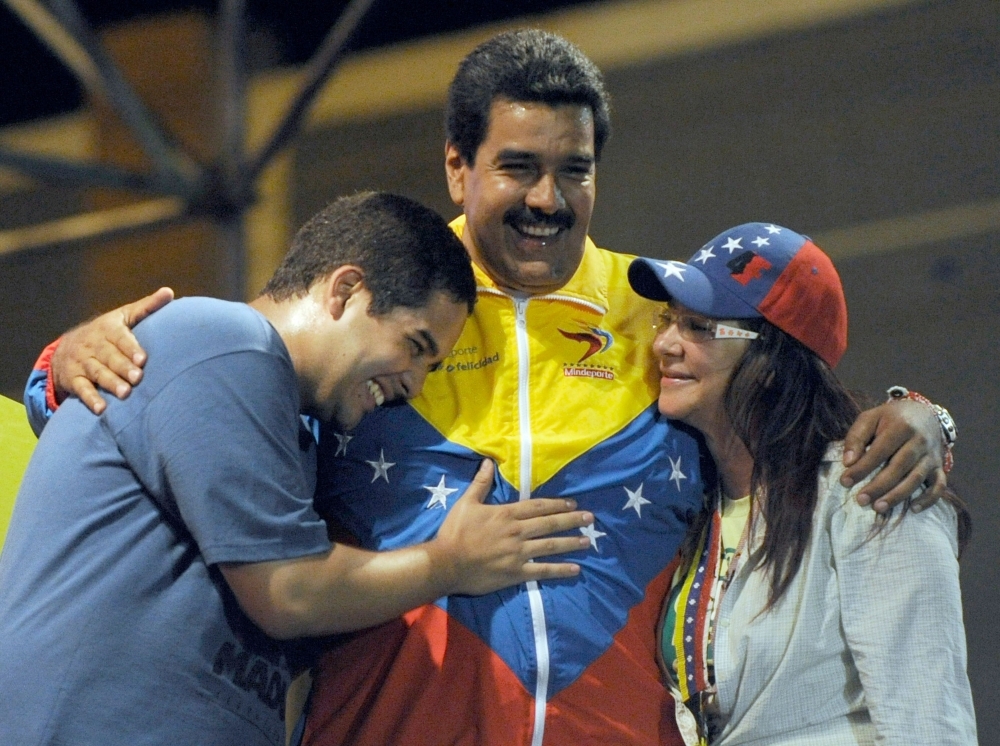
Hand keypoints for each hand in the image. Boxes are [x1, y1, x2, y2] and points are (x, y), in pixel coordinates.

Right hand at [51, 287, 172, 413]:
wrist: (67, 348)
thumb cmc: (107, 332)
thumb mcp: (123, 316)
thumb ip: (146, 307)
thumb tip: (169, 292)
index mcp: (107, 328)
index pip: (118, 337)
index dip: (130, 347)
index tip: (143, 359)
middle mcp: (92, 344)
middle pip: (108, 356)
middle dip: (122, 367)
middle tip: (137, 378)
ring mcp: (81, 362)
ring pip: (96, 372)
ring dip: (110, 383)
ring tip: (125, 393)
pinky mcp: (73, 379)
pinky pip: (81, 389)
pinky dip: (90, 399)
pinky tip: (101, 409)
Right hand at [431, 461, 593, 594]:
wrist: (446, 563)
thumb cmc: (455, 532)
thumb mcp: (466, 503)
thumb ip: (481, 483)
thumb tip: (488, 461)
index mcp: (507, 514)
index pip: (538, 507)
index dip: (557, 504)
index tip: (573, 503)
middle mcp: (517, 532)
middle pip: (550, 524)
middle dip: (572, 520)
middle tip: (590, 518)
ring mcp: (519, 553)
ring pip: (551, 545)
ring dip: (571, 542)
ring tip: (587, 540)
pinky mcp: (516, 573)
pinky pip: (542, 571)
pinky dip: (560, 570)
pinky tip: (575, 569)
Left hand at [840, 399, 946, 513]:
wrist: (923, 414)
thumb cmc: (890, 419)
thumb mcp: (870, 418)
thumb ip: (856, 437)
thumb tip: (848, 462)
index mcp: (901, 426)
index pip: (880, 451)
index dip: (862, 468)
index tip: (845, 482)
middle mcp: (920, 441)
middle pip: (899, 467)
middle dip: (879, 486)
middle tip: (860, 500)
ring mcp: (932, 455)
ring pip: (916, 478)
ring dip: (898, 495)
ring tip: (878, 507)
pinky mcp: (939, 467)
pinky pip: (939, 486)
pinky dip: (928, 499)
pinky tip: (912, 508)